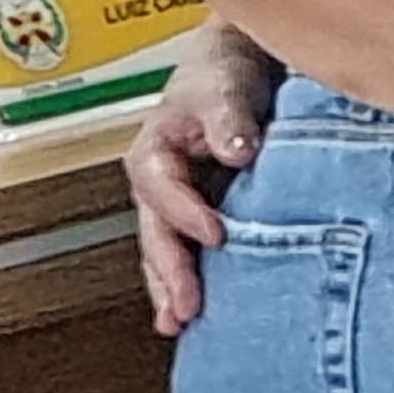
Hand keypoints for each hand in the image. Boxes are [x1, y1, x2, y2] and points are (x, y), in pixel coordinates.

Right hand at [117, 29, 274, 335]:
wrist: (239, 67)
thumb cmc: (224, 75)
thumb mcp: (223, 88)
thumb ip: (228, 120)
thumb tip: (237, 150)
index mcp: (154, 153)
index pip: (163, 189)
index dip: (186, 213)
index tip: (216, 235)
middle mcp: (159, 184)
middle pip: (158, 233)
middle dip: (169, 273)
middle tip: (185, 310)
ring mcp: (178, 204)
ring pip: (168, 252)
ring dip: (172, 288)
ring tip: (181, 325)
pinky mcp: (203, 214)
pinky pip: (192, 253)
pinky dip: (193, 282)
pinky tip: (200, 318)